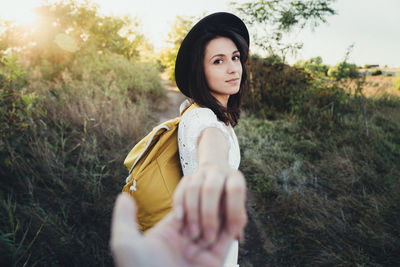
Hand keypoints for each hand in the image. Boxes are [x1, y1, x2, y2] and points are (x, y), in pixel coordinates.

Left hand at [110, 193, 234, 266]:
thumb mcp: (127, 244)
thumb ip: (124, 219)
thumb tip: (124, 197)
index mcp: (166, 235)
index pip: (184, 208)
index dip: (192, 198)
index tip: (197, 186)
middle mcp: (184, 242)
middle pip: (201, 213)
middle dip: (208, 206)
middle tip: (212, 199)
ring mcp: (200, 251)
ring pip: (215, 224)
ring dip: (220, 214)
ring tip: (224, 202)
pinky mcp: (214, 261)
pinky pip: (226, 239)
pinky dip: (232, 226)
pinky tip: (233, 216)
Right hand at [172, 163, 246, 247]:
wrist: (213, 176)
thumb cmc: (228, 199)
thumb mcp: (237, 206)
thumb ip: (237, 219)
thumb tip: (235, 233)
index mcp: (234, 178)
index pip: (235, 189)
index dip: (234, 210)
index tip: (230, 231)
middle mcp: (217, 173)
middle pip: (211, 189)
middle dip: (209, 215)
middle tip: (209, 237)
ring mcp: (200, 174)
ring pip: (193, 189)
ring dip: (193, 213)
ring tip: (194, 233)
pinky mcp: (186, 177)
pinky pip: (180, 190)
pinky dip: (179, 205)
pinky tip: (180, 219)